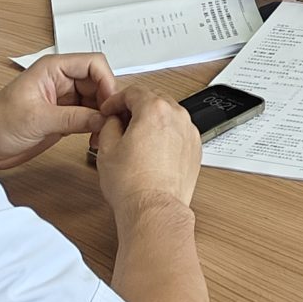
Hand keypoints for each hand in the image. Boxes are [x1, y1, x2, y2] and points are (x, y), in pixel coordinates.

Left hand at [0, 53, 119, 171]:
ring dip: (104, 116)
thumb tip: (103, 118)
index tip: (110, 103)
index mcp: (54, 69)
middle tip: (111, 122)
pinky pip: (90, 117)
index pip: (93, 64)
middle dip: (107, 101)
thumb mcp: (36, 119)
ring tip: (104, 133)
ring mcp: (65, 99)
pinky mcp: (65, 117)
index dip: (107, 81)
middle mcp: (62, 81)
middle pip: (100, 82)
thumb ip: (73, 118)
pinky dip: (96, 126)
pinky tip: (96, 138)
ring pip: (97, 101)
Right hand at [95, 90, 201, 218]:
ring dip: (151, 121)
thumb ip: (109, 125)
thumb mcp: (107, 149)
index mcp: (155, 109)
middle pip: (154, 100)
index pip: (134, 91)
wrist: (154, 209)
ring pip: (168, 116)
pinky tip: (151, 152)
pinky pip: (179, 133)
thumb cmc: (132, 184)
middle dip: (135, 109)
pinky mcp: (195, 149)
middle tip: (118, 123)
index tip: (109, 110)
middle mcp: (177, 116)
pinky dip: (166, 136)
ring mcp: (190, 132)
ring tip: (135, 140)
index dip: (116, 100)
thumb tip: (113, 121)